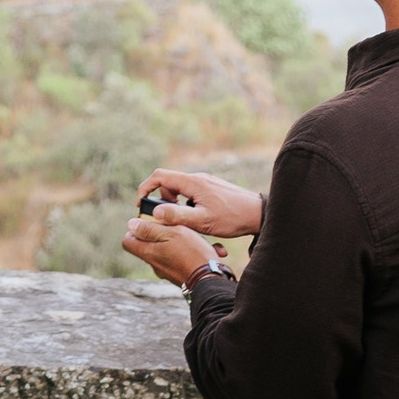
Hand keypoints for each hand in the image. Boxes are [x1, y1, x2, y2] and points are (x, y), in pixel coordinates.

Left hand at [122, 207, 218, 284]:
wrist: (210, 279)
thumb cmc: (191, 253)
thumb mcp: (171, 233)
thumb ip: (149, 229)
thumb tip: (131, 224)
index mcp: (148, 253)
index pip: (128, 241)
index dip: (135, 229)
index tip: (150, 221)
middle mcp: (155, 264)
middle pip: (149, 244)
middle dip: (161, 232)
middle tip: (176, 225)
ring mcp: (167, 270)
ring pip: (169, 250)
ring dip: (181, 241)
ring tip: (197, 237)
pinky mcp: (181, 274)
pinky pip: (183, 259)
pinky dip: (193, 252)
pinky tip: (209, 249)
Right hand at [138, 165, 263, 239]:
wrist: (258, 213)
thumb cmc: (231, 218)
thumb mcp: (202, 222)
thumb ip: (178, 216)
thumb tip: (155, 212)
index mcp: (192, 182)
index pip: (159, 176)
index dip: (145, 188)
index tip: (140, 204)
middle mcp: (197, 178)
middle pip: (168, 183)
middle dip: (162, 201)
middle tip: (169, 220)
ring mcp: (205, 182)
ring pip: (180, 189)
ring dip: (176, 204)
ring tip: (187, 222)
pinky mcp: (212, 188)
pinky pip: (191, 193)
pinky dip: (188, 204)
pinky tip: (199, 219)